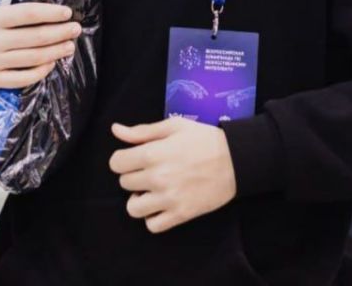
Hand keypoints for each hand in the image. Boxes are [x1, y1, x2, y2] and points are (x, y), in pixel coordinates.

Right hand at [0, 0, 81, 88]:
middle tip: (77, 29)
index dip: (50, 13)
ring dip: (54, 52)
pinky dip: (38, 73)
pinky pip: (19, 78)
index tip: (67, 12)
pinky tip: (50, 64)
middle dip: (59, 33)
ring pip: (30, 58)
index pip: (27, 14)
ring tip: (70, 46)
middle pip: (34, 37)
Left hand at [109, 117, 236, 233]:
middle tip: (149, 170)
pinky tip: (161, 204)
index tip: (134, 157)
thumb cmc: (204, 139)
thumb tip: (115, 130)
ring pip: (133, 208)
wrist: (235, 160)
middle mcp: (157, 178)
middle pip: (124, 183)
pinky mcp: (180, 215)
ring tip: (152, 190)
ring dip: (139, 198)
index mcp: (153, 153)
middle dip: (133, 175)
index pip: (116, 163)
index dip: (123, 158)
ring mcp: (168, 199)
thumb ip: (142, 130)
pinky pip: (152, 226)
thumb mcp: (174, 126)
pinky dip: (152, 217)